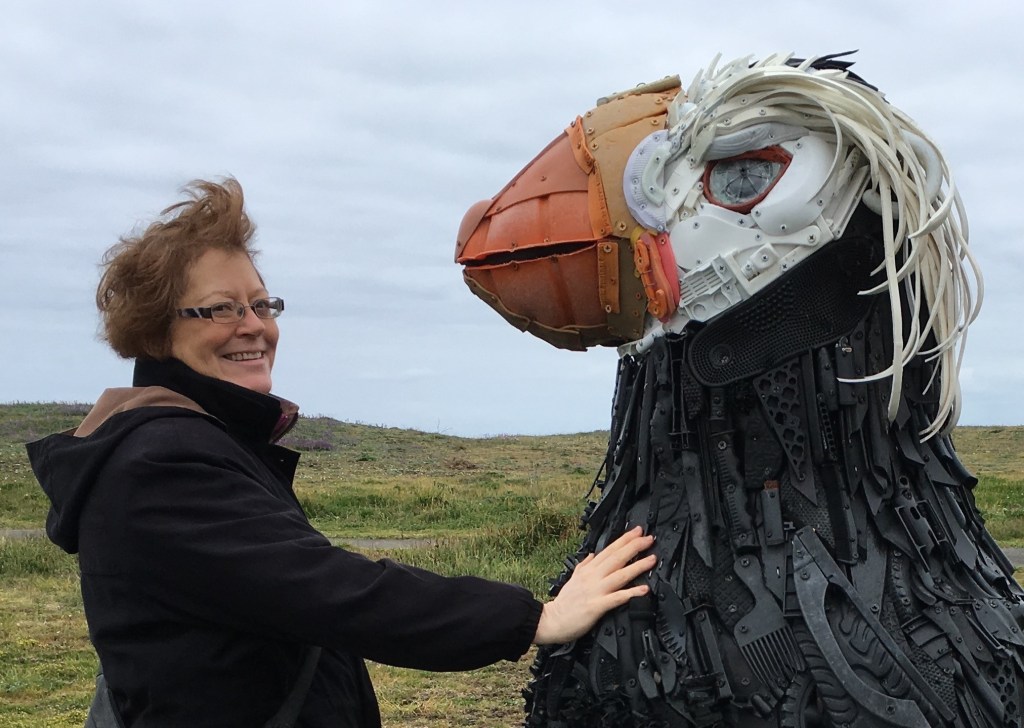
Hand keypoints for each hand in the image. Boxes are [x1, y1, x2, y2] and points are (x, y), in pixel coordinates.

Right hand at [533, 526, 655, 644]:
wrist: (552, 621)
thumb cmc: (564, 603)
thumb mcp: (573, 578)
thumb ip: (583, 565)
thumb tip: (592, 555)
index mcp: (588, 570)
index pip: (609, 550)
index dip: (624, 540)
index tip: (637, 532)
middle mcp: (592, 577)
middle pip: (616, 558)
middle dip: (634, 547)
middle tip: (649, 539)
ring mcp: (595, 591)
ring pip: (620, 575)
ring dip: (637, 566)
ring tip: (652, 559)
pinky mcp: (596, 606)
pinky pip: (616, 598)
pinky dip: (630, 593)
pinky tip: (643, 589)